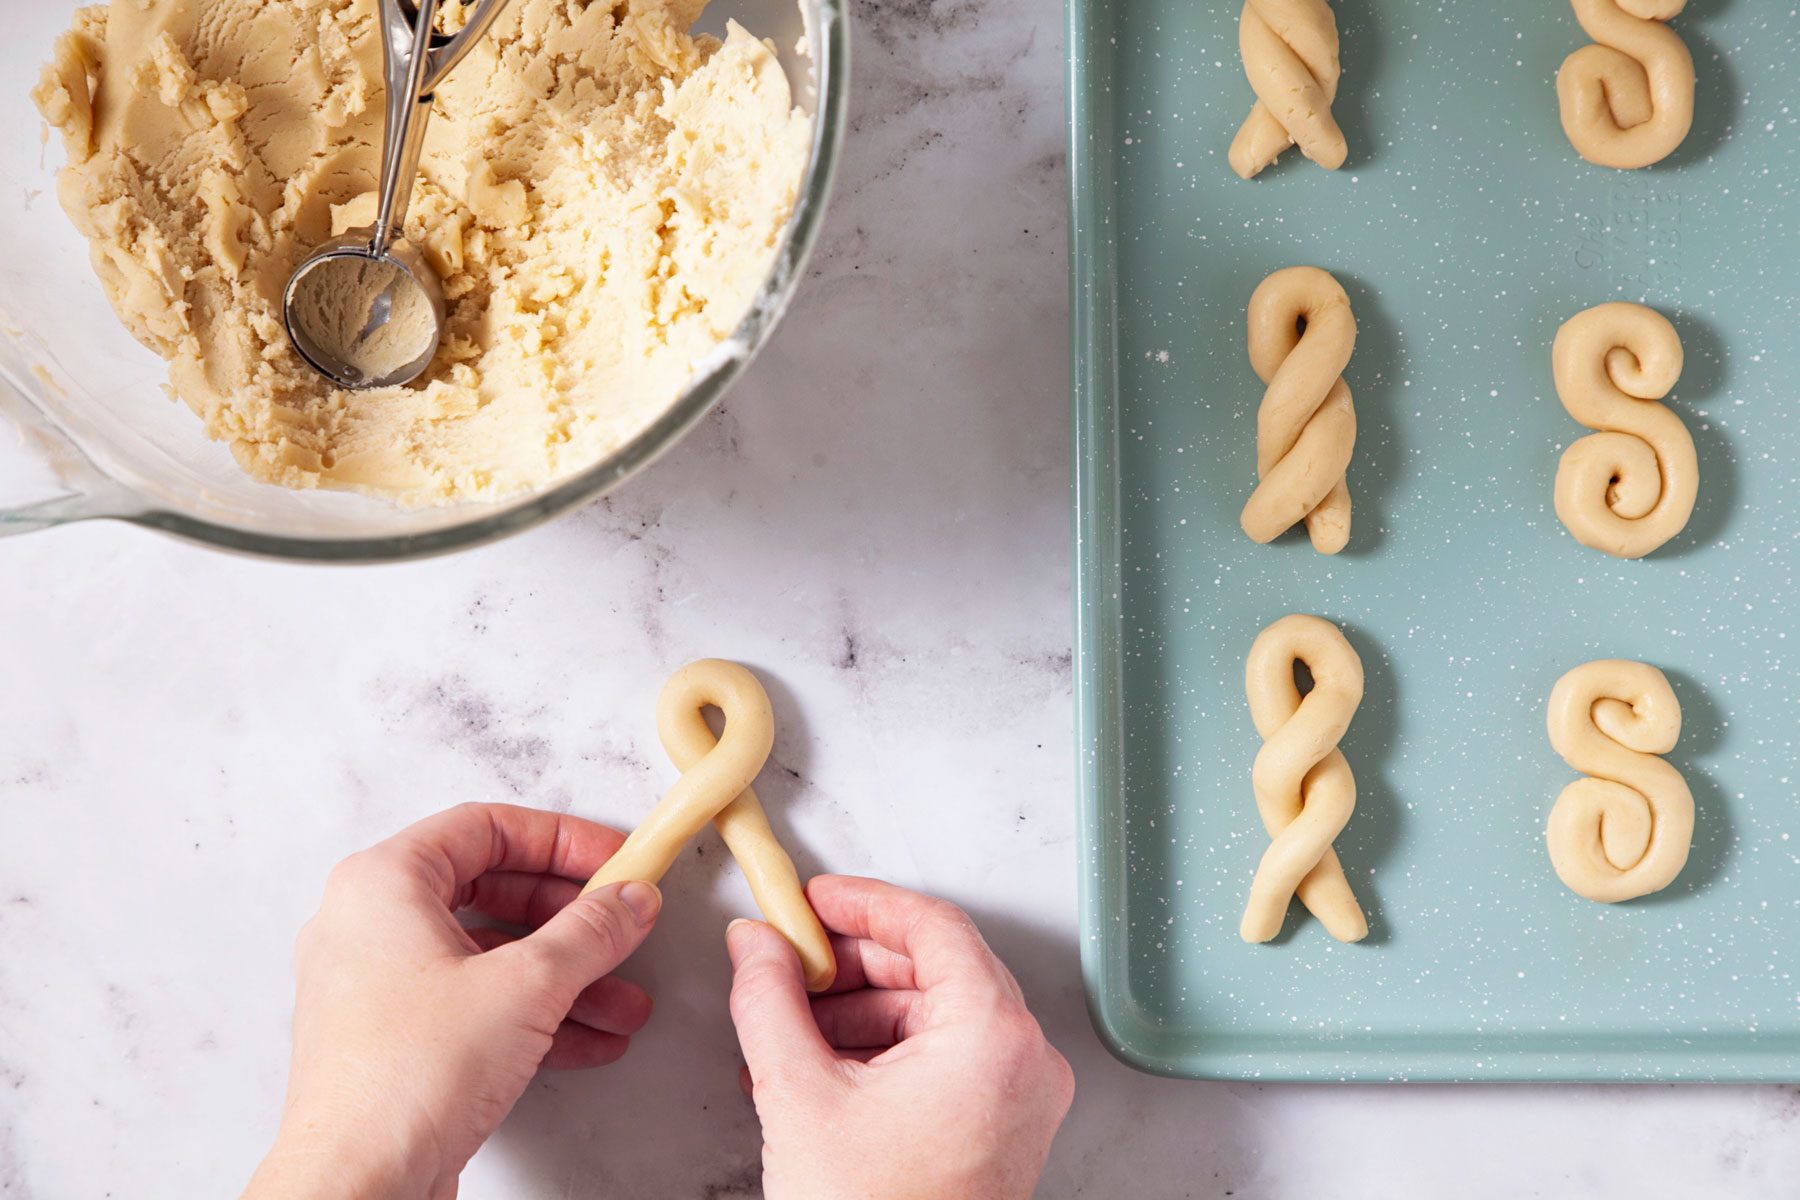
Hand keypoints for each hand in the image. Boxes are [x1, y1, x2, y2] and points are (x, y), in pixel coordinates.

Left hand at [244, 802, 661, 1199]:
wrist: (356, 1184)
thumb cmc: (408, 1075)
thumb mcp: (527, 985)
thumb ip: (590, 931)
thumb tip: (629, 899)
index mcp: (384, 883)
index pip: (485, 827)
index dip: (560, 839)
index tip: (613, 859)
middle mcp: (370, 925)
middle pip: (491, 890)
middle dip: (570, 917)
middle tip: (622, 924)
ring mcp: (378, 986)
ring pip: (488, 957)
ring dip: (565, 976)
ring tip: (625, 1002)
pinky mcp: (392, 1041)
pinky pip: (474, 1005)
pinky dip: (532, 1015)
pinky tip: (592, 1040)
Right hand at [726, 876, 1073, 1199]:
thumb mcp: (799, 1094)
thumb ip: (770, 999)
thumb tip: (758, 944)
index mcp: (994, 1035)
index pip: (932, 926)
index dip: (864, 903)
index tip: (812, 900)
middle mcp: (1026, 1058)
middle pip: (938, 966)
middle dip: (856, 961)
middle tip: (791, 957)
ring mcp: (1023, 1096)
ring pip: (940, 1012)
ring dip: (865, 1006)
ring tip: (792, 1021)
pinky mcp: (1005, 1127)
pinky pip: (949, 1057)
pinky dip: (889, 1048)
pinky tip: (824, 1064)